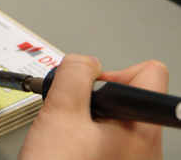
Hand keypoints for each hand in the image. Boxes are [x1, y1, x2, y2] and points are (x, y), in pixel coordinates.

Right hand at [19, 54, 166, 159]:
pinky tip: (68, 146)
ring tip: (67, 133)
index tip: (89, 88)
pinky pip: (107, 138)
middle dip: (94, 96)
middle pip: (129, 94)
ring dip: (87, 116)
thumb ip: (75, 74)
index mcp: (141, 130)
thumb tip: (85, 61)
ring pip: (115, 117)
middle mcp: (146, 148)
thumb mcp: (61, 112)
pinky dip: (85, 134)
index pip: (149, 73)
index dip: (112, 72)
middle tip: (71, 113)